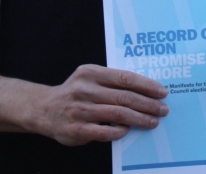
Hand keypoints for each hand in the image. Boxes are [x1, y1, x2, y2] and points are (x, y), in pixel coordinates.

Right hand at [31, 64, 168, 145]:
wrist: (43, 109)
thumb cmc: (76, 92)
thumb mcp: (89, 78)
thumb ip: (112, 81)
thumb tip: (146, 90)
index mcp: (91, 73)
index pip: (125, 78)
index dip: (147, 85)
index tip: (162, 92)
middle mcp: (85, 90)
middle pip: (124, 97)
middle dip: (148, 104)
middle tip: (163, 110)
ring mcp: (80, 110)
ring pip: (118, 114)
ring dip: (139, 119)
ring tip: (153, 121)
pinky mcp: (76, 129)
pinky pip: (104, 132)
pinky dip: (119, 131)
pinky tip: (128, 130)